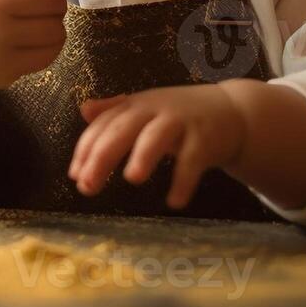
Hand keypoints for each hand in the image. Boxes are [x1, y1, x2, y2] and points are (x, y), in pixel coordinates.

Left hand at [68, 83, 247, 208]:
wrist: (231, 111)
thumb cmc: (179, 116)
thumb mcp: (146, 108)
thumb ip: (114, 111)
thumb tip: (84, 110)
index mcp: (136, 105)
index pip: (104, 124)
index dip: (86, 148)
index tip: (74, 174)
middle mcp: (155, 110)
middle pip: (123, 128)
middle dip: (103, 155)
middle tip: (87, 185)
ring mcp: (181, 123)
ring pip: (157, 136)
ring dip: (144, 155)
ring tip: (133, 178)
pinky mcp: (205, 139)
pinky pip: (192, 161)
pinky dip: (184, 180)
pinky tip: (174, 201)